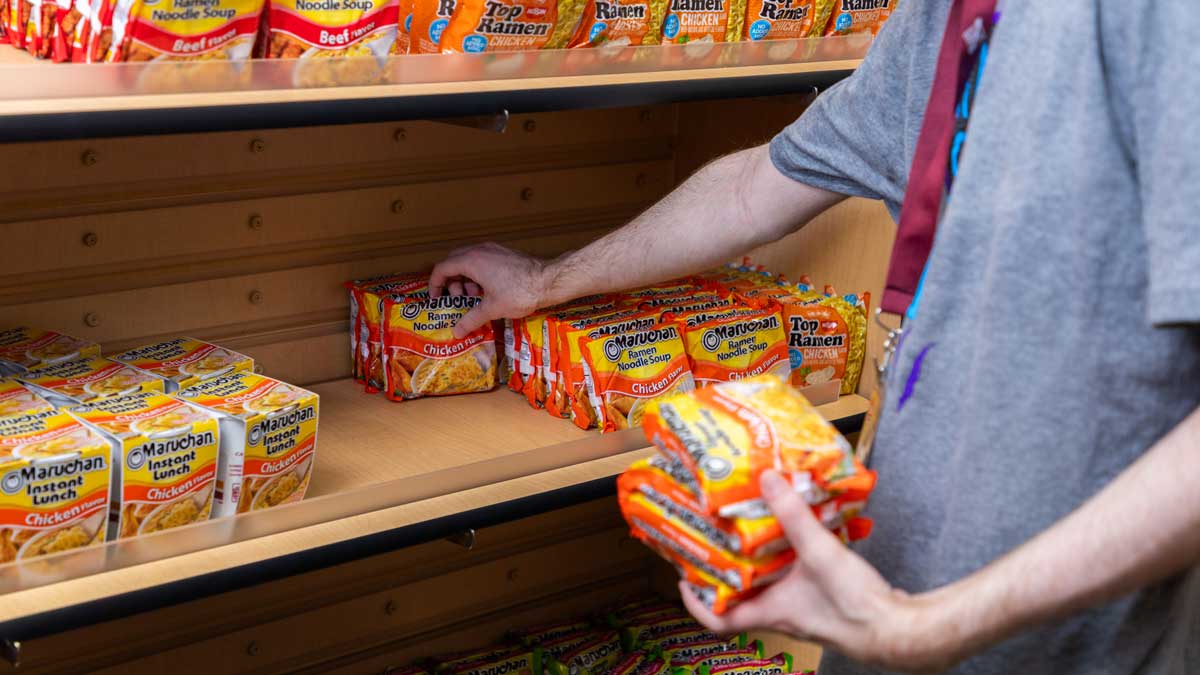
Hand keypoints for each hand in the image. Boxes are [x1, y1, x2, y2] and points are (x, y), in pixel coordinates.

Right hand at [429, 243, 550, 337]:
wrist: (549, 281)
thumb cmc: (519, 293)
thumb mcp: (492, 309)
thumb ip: (471, 319)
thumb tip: (457, 332)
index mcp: (472, 261)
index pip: (442, 268)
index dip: (435, 284)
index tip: (436, 299)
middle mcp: (480, 250)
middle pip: (454, 262)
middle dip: (452, 282)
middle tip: (459, 299)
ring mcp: (493, 249)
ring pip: (469, 261)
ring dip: (466, 279)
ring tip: (476, 298)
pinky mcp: (504, 253)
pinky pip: (483, 261)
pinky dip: (479, 275)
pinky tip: (489, 292)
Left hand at [679, 471, 962, 673]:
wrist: (903, 631)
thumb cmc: (856, 606)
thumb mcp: (818, 553)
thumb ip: (792, 516)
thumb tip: (767, 479)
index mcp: (770, 612)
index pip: (718, 621)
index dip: (696, 602)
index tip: (684, 578)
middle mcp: (783, 616)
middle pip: (742, 598)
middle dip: (729, 569)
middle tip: (719, 538)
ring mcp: (806, 612)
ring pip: (772, 587)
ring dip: (762, 561)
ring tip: (756, 527)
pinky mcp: (828, 604)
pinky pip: (798, 582)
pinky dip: (793, 560)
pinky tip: (802, 535)